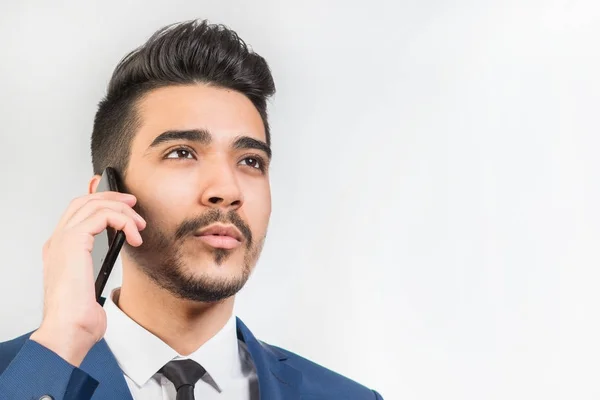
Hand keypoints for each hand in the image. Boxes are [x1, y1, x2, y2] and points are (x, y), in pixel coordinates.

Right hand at [30, 191, 145, 366]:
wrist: (69, 330)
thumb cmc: (79, 318)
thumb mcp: (92, 290)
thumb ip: (98, 274)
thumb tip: (113, 272)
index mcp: (60, 251)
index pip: (77, 213)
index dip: (101, 203)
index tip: (126, 208)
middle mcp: (58, 242)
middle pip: (84, 201)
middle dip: (113, 198)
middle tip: (135, 206)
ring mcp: (63, 240)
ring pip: (93, 204)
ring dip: (122, 210)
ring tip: (139, 226)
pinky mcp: (73, 241)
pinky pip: (102, 215)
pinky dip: (123, 221)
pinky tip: (133, 237)